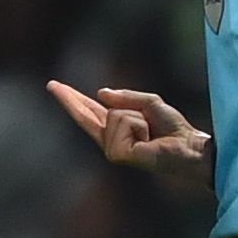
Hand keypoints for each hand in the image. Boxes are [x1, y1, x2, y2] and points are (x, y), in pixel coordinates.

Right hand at [47, 81, 210, 175]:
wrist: (187, 146)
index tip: (55, 87)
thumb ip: (126, 97)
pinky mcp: (117, 154)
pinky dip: (139, 124)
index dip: (73, 99)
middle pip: (84, 115)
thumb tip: (100, 94)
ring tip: (150, 130)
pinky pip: (123, 122)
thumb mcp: (149, 103)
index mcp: (115, 127)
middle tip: (50, 84)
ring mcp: (112, 148)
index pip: (90, 111)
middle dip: (69, 99)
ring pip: (114, 114)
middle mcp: (109, 139)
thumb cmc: (172, 127)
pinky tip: (147, 139)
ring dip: (137, 116)